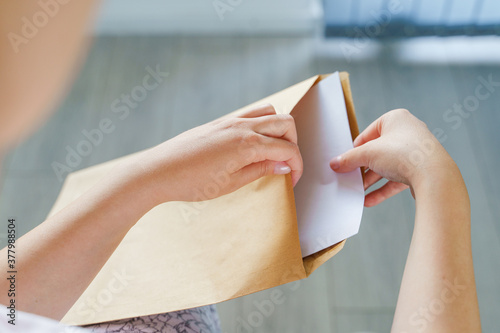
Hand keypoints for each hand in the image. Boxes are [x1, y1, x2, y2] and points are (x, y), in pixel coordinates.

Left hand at [129, 104, 302, 203]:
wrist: (159, 171)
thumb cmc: (191, 182)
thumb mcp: (231, 183)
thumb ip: (261, 170)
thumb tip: (284, 166)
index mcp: (248, 145)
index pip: (288, 149)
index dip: (297, 166)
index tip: (292, 180)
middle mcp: (242, 127)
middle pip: (286, 123)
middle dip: (294, 144)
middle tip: (286, 165)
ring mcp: (231, 121)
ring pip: (270, 112)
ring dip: (279, 129)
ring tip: (273, 152)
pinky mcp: (221, 122)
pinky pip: (251, 114)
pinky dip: (262, 125)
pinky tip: (254, 145)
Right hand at [330, 109, 454, 206]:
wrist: (435, 176)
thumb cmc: (405, 154)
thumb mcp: (368, 154)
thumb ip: (349, 159)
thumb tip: (335, 163)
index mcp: (396, 119)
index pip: (368, 134)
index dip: (355, 149)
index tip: (344, 162)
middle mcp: (408, 132)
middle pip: (377, 152)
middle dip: (362, 168)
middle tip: (349, 178)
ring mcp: (416, 152)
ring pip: (387, 167)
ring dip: (371, 181)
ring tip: (357, 192)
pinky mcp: (420, 170)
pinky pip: (396, 179)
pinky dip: (382, 189)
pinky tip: (369, 201)